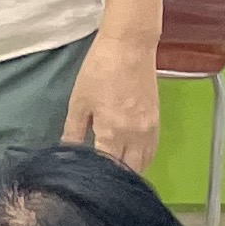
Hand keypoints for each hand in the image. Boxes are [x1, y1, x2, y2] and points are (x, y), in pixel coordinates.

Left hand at [62, 38, 160, 170]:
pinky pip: (152, 150)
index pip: (107, 168)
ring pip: (144, 163)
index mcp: (113, 131)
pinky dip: (142, 159)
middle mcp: (135, 135)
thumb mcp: (79, 102)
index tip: (86, 179)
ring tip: (114, 173)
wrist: (130, 45)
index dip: (96, 177)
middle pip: (129, 171)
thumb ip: (74, 131)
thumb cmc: (100, 69)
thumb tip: (67, 153)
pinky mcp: (157, 120)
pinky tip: (130, 158)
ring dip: (130, 171)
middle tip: (100, 179)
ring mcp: (149, 129)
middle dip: (115, 177)